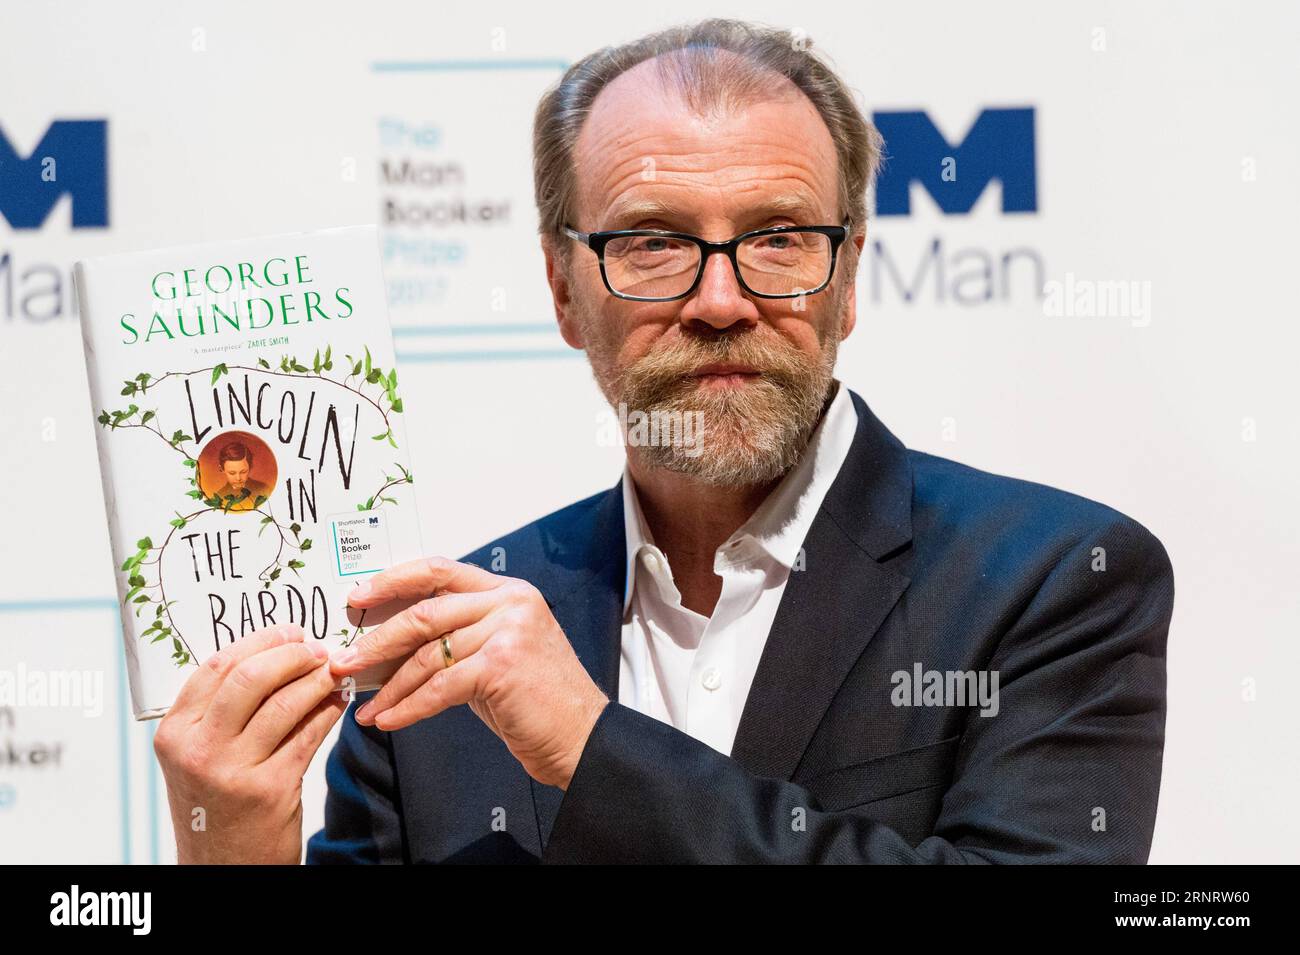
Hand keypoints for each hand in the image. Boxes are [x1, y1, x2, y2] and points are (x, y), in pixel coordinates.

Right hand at [153, 623, 346, 863]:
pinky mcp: (270, 789)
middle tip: (316, 648)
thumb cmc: (215, 804)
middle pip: (251, 677)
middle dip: (292, 654)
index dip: (260, 641)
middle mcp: (198, 750)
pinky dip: (329, 710)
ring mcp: (233, 770)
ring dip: (317, 680)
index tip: (289, 632)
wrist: (223, 868)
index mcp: (174, 733)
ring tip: (333, 671)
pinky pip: (309, 734)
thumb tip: (275, 654)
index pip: (216, 667)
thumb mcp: (198, 756)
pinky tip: (339, 700)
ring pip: (286, 702)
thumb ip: (220, 710)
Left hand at [329, 557, 608, 790]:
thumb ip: (458, 637)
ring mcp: (508, 631)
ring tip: (366, 704)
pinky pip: (439, 687)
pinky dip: (408, 707)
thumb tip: (394, 643)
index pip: (439, 570)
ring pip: (427, 655)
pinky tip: (390, 720)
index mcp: (508, 592)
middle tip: (345, 660)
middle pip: (425, 613)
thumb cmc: (539, 700)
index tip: (358, 597)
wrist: (582, 737)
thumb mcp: (498, 653)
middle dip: (377, 640)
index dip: (393, 581)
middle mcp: (510, 603)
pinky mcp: (501, 665)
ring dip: (389, 686)